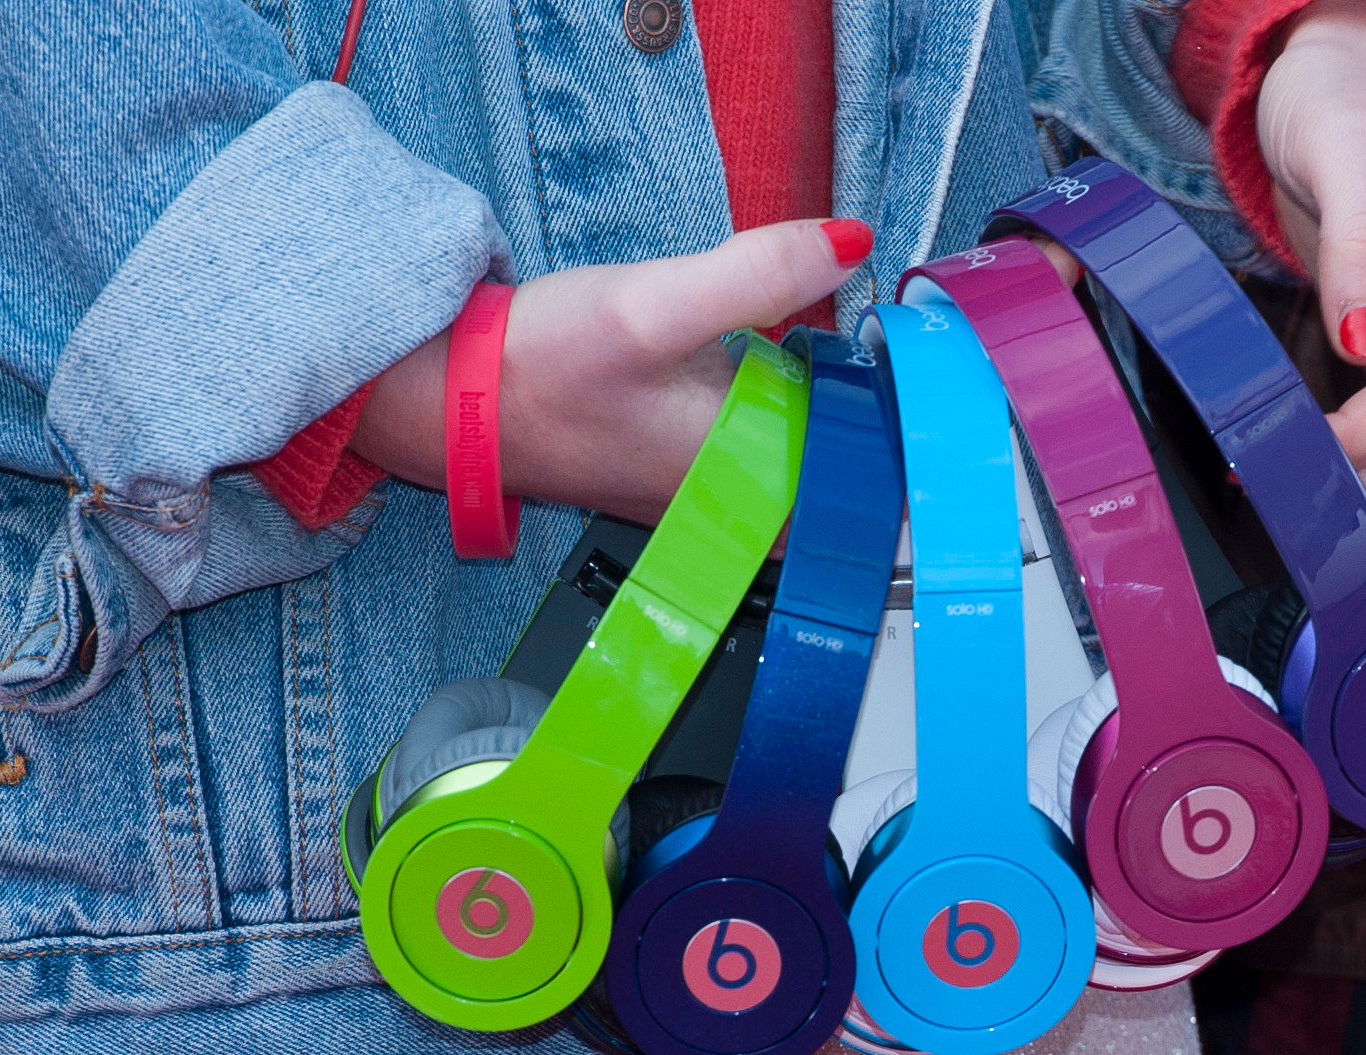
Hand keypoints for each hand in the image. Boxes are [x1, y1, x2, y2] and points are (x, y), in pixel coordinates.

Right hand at [351, 219, 871, 525]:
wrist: (444, 398)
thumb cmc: (539, 366)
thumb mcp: (654, 305)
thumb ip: (758, 273)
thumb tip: (854, 241)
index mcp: (749, 477)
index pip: (868, 470)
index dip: (900, 418)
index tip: (921, 371)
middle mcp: (732, 502)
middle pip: (840, 469)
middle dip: (867, 416)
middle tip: (888, 358)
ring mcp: (701, 493)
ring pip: (796, 461)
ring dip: (821, 414)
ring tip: (844, 362)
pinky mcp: (672, 471)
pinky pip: (752, 452)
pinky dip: (773, 415)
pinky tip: (767, 372)